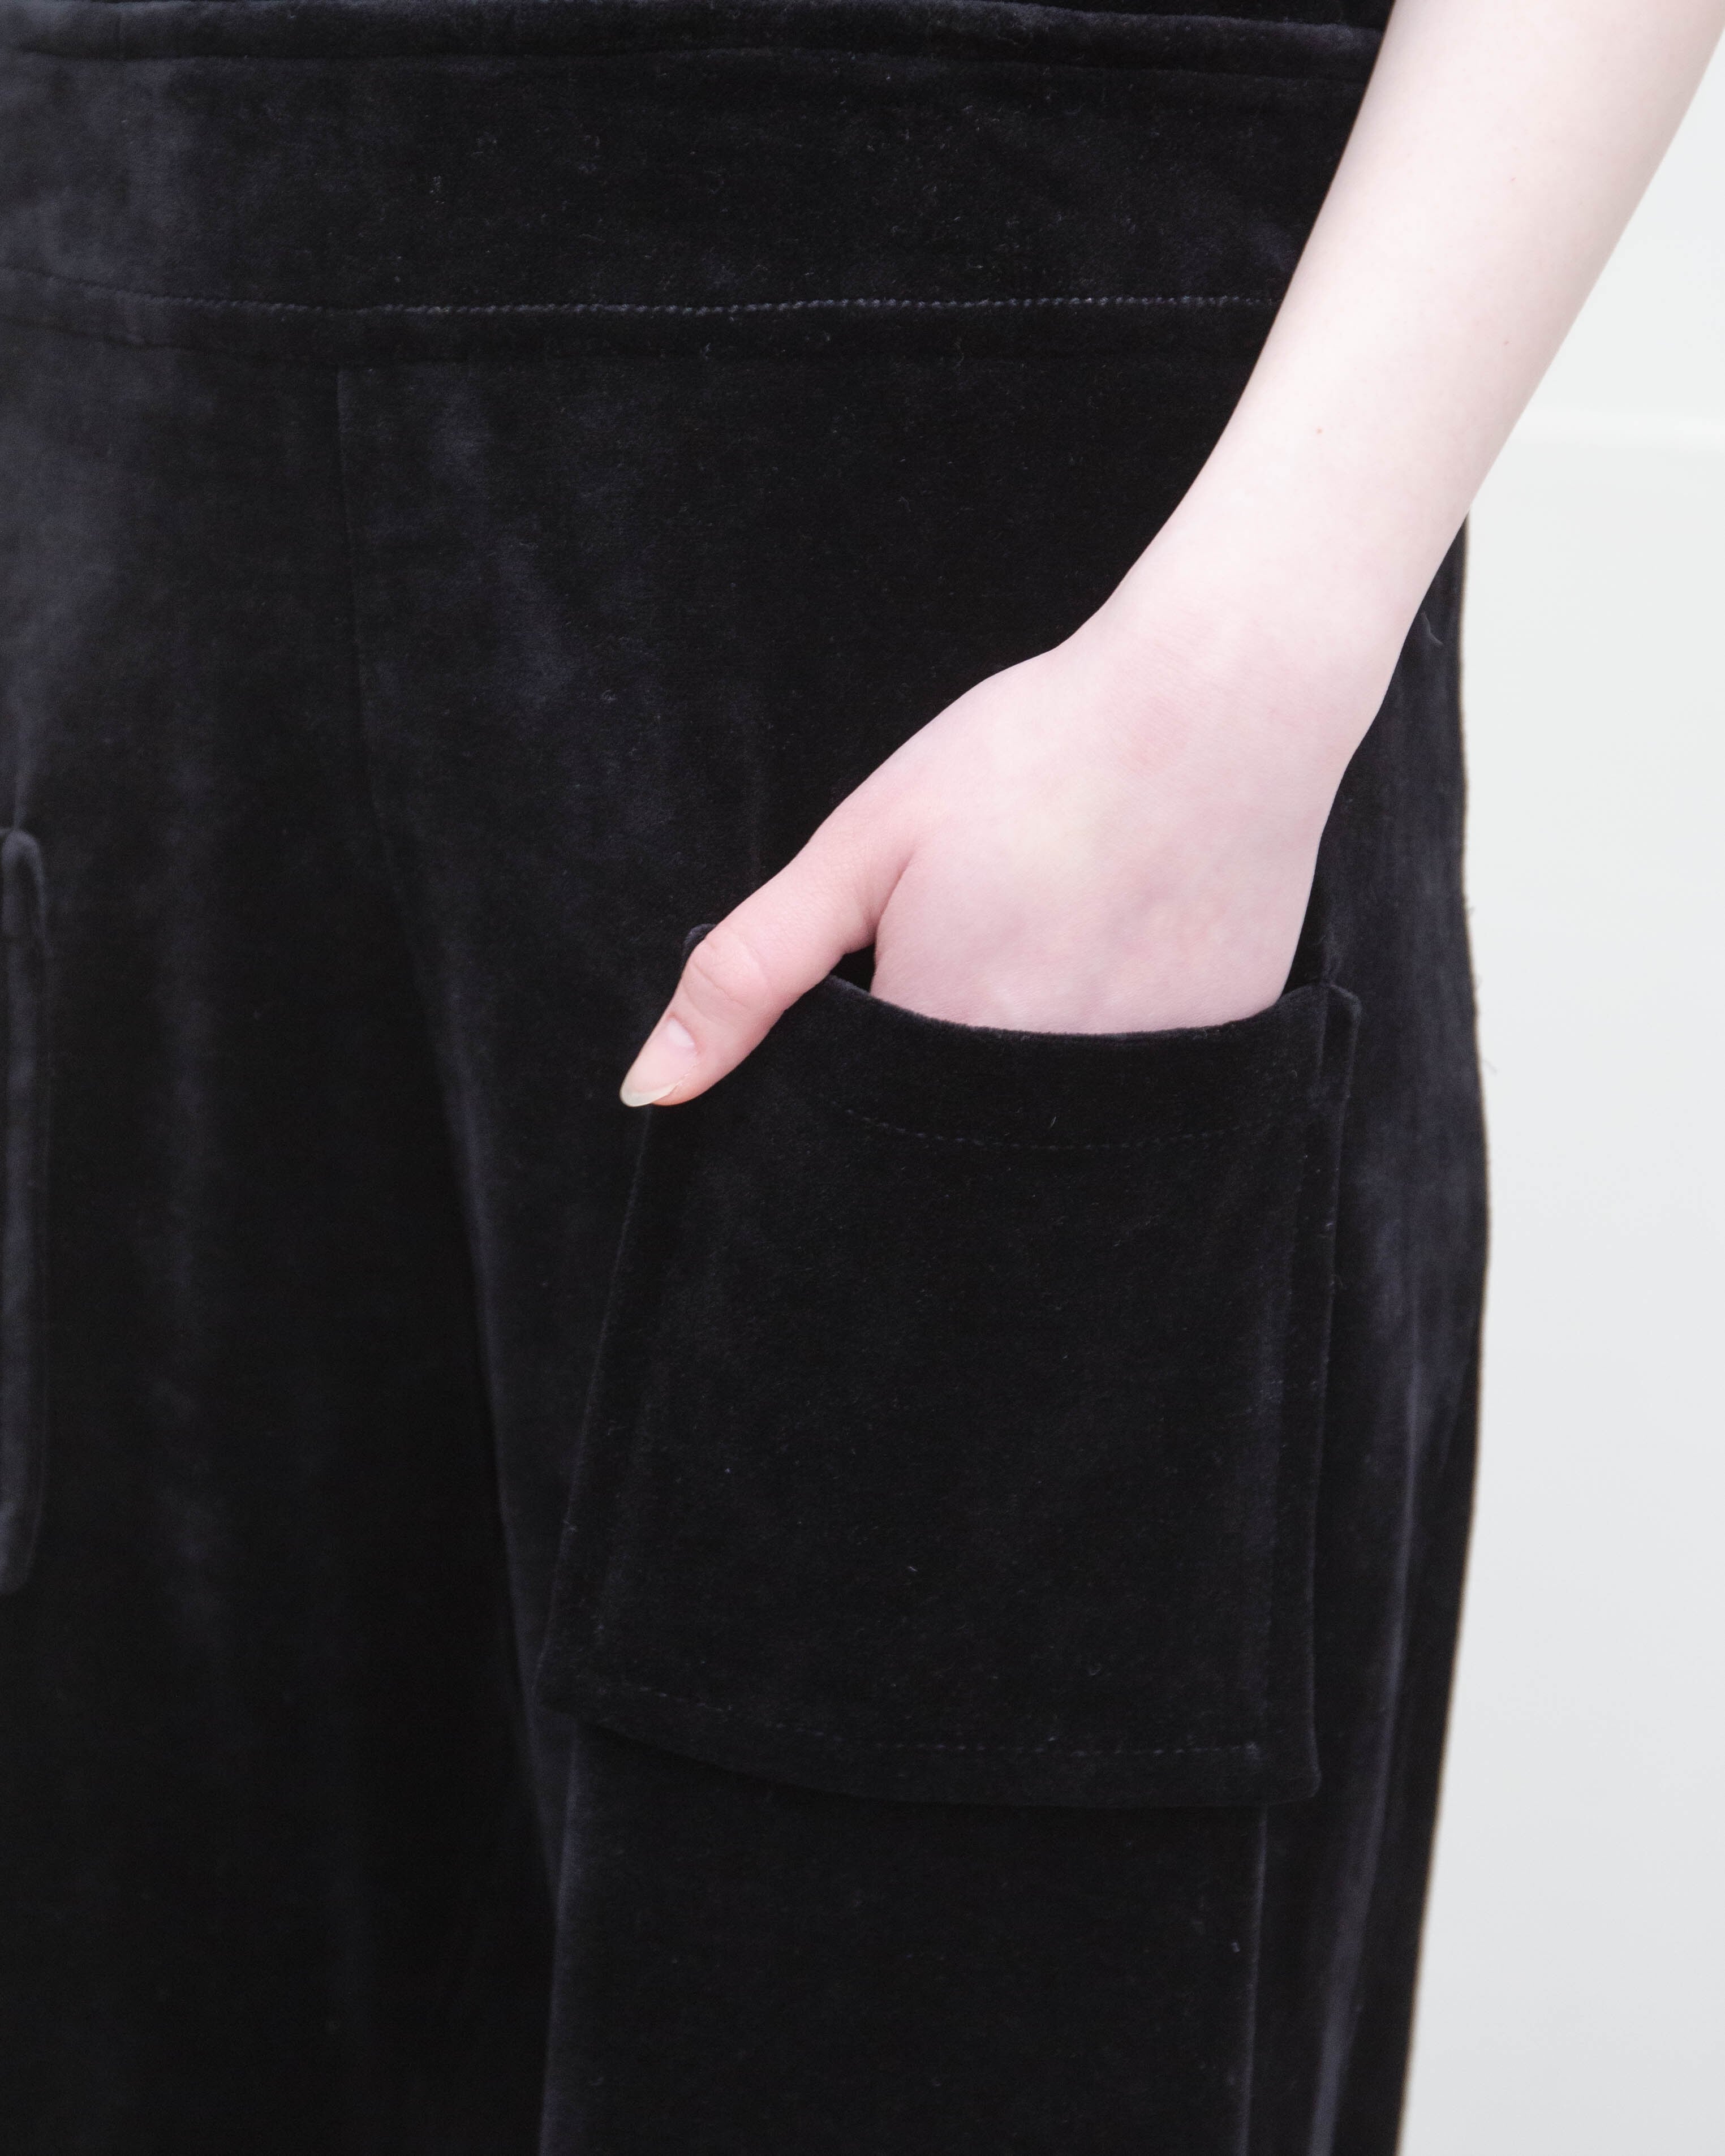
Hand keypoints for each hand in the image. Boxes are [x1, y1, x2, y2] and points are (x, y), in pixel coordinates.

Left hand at [619, 555, 1399, 1106]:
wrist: (1222, 703)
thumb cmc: (1031, 759)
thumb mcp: (861, 848)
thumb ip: (748, 975)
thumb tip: (648, 1089)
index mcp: (942, 1048)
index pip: (860, 1139)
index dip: (853, 1083)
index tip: (889, 988)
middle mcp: (1044, 1100)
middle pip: (952, 1144)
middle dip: (935, 1077)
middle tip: (978, 939)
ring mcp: (1142, 1089)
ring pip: (1041, 1128)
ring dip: (1021, 1064)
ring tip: (1046, 940)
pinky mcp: (1214, 1062)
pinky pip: (1129, 1101)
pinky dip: (1105, 1047)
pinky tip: (1116, 952)